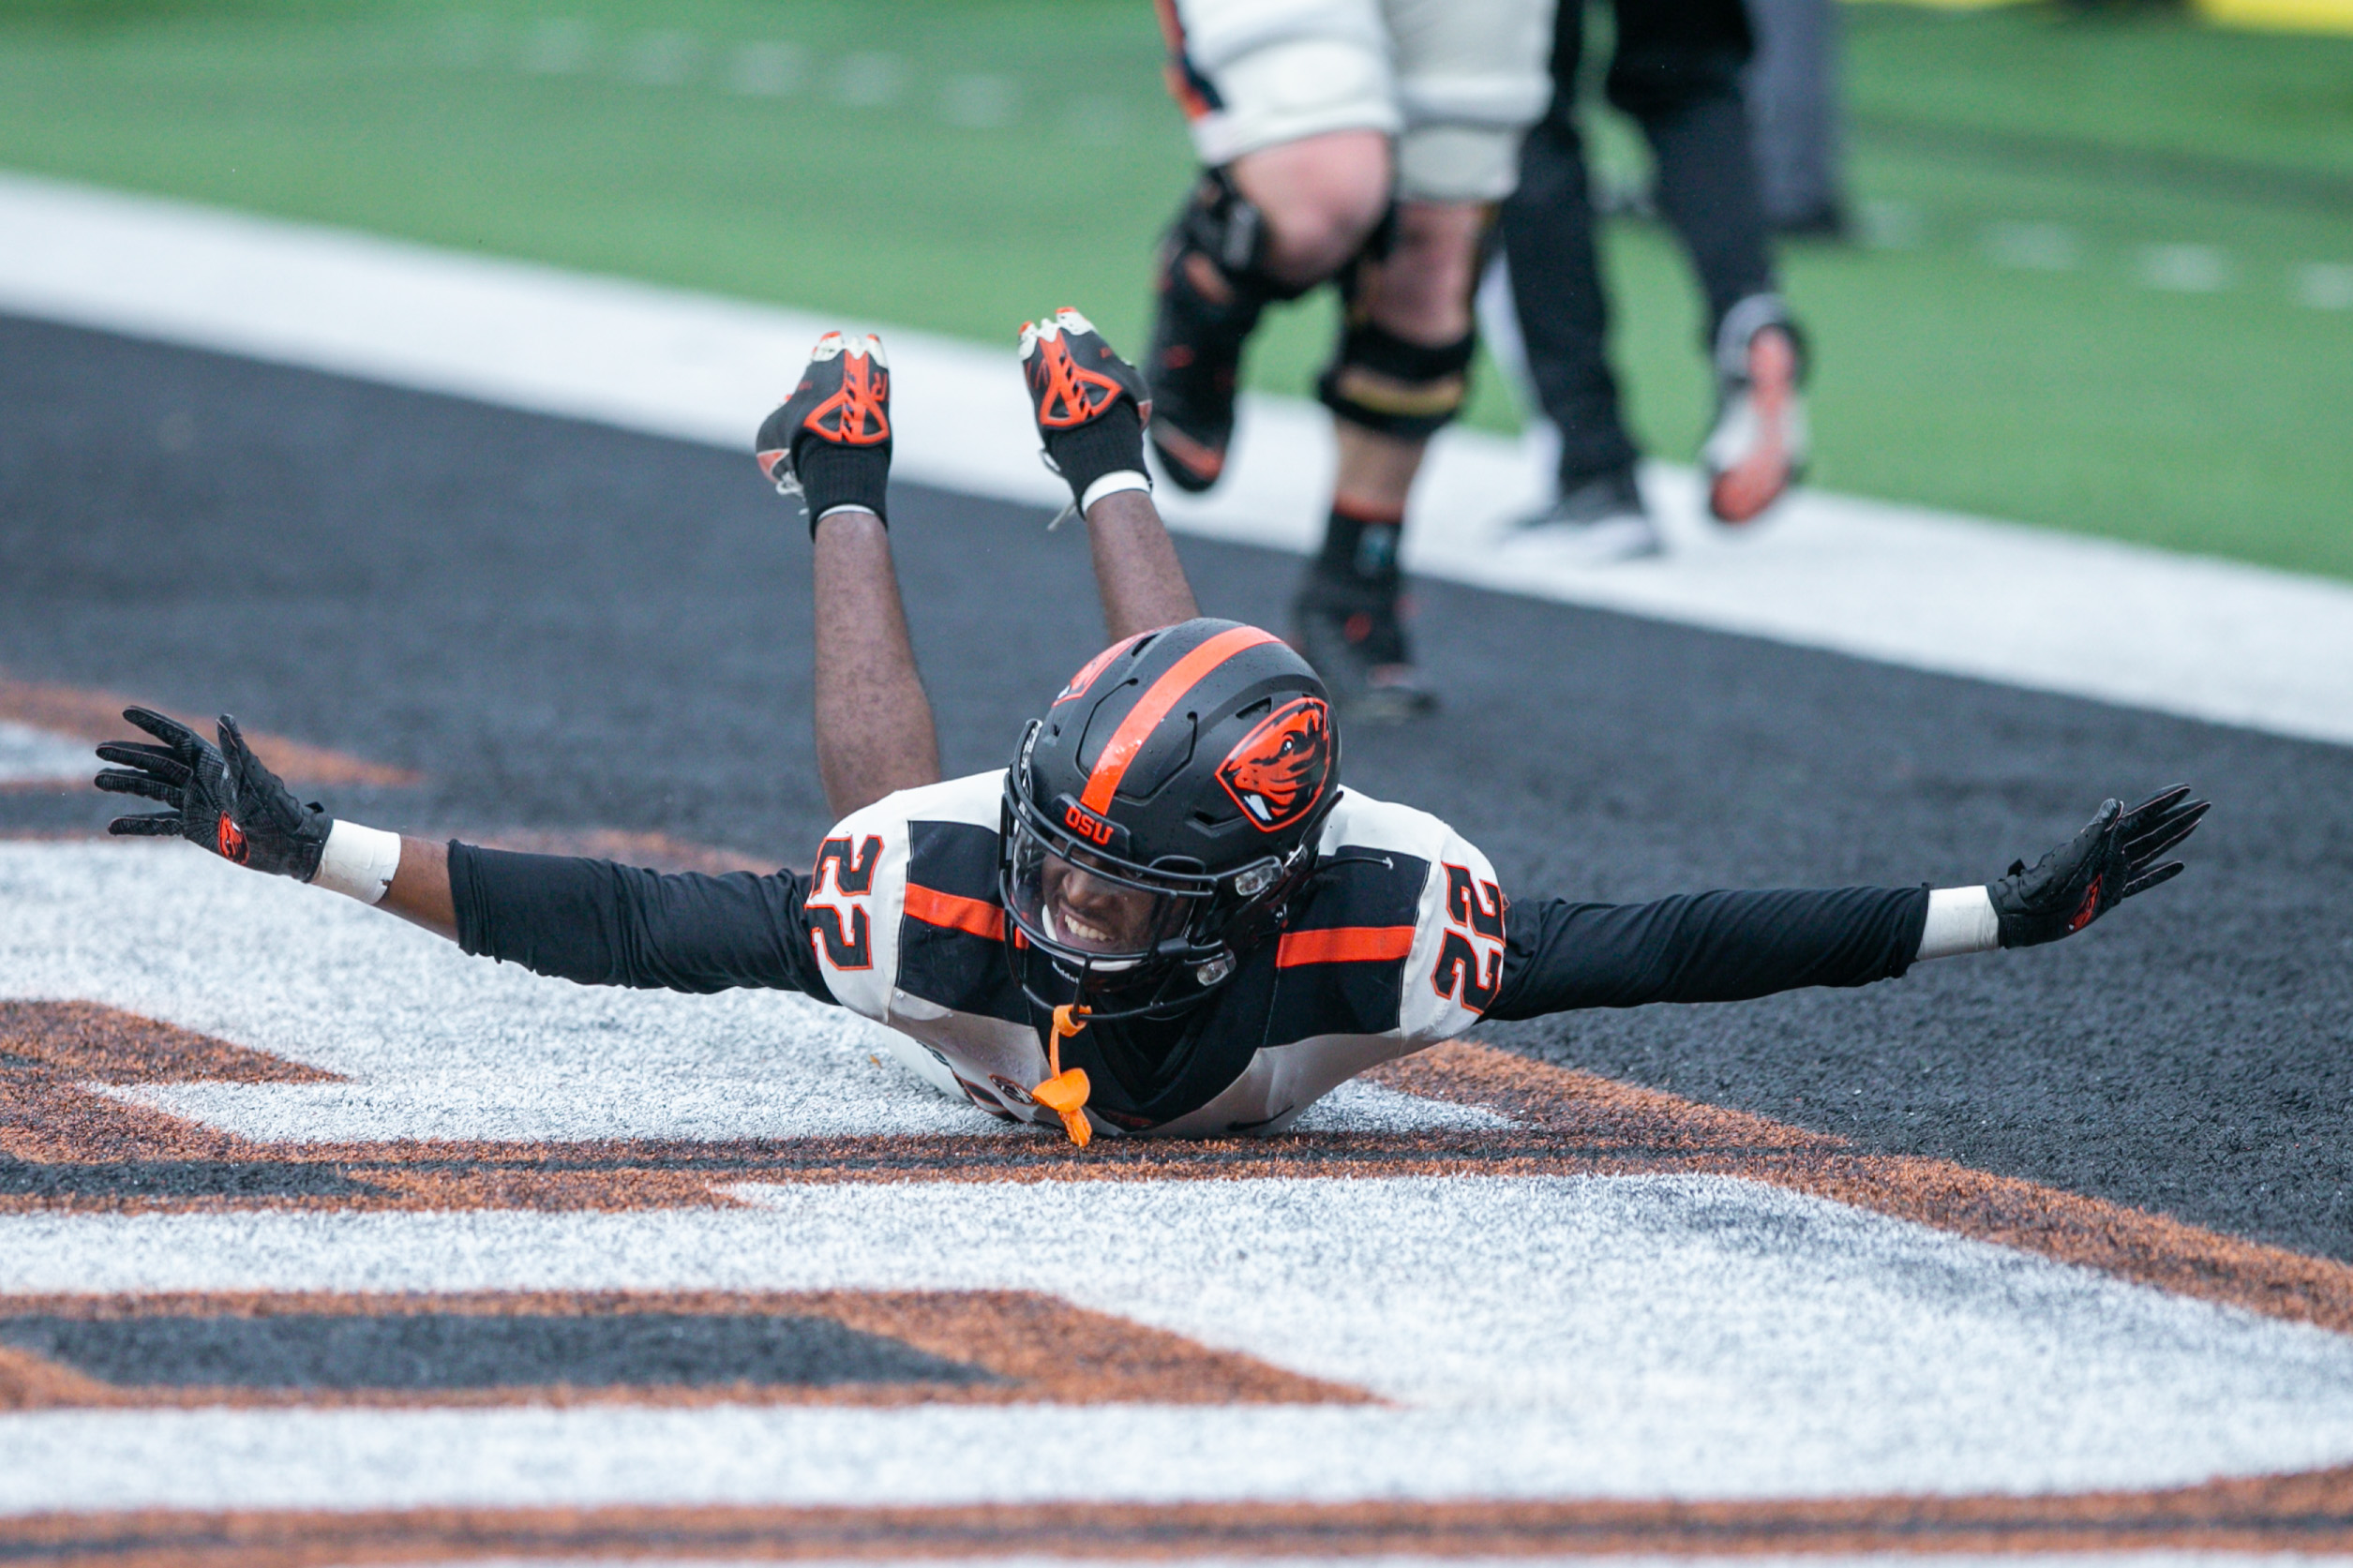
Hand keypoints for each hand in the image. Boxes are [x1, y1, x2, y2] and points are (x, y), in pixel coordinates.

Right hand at [94, 709, 330, 879]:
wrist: (288, 847)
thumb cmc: (277, 809)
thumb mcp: (253, 779)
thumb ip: (236, 750)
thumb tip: (224, 717)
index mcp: (215, 764)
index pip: (178, 738)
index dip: (154, 724)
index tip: (126, 711)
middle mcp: (202, 780)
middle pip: (158, 762)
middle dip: (129, 755)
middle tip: (99, 750)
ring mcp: (196, 804)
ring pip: (153, 790)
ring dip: (127, 784)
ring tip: (98, 779)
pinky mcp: (195, 828)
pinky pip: (159, 824)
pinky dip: (137, 824)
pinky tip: (113, 826)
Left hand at [1989, 784, 2207, 947]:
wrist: (2031, 913)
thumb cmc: (2048, 884)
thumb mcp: (2074, 854)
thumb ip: (2096, 830)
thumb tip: (2115, 802)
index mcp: (2105, 841)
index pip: (2141, 816)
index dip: (2164, 802)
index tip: (2186, 789)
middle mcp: (2113, 854)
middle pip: (2153, 830)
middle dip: (2178, 816)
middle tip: (2205, 802)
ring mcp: (2115, 873)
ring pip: (2153, 851)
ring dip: (2175, 837)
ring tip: (2196, 822)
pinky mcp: (2114, 895)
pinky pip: (2144, 881)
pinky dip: (2162, 873)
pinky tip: (2179, 865)